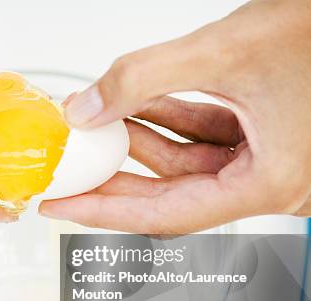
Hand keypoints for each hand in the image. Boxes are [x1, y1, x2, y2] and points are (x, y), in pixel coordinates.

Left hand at [40, 0, 310, 232]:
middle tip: (69, 175)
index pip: (167, 214)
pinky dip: (170, 121)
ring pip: (188, 163)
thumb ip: (144, 78)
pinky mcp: (267, 137)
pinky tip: (136, 107)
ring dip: (140, 140)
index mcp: (271, 183)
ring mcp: (270, 161)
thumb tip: (86, 110)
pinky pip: (206, 139)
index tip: (63, 208)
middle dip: (116, 179)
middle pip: (172, 194)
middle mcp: (272, 182)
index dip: (106, 212)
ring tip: (96, 125)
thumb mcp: (225, 51)